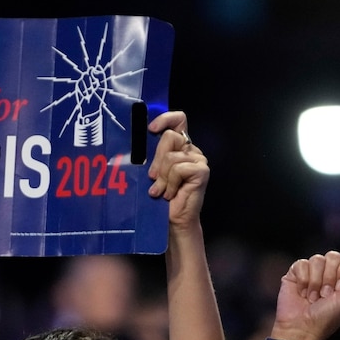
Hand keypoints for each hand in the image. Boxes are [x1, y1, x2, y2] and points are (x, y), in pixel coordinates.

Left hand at [145, 111, 206, 229]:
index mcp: (179, 146)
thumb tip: (137, 143)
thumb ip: (151, 155)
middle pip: (170, 137)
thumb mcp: (152, 171)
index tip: (151, 129)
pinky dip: (171, 183)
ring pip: (171, 156)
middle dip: (157, 159)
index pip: (179, 120)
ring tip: (162, 190)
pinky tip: (170, 193)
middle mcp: (190, 150)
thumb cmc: (161, 197)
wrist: (173, 220)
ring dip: (162, 177)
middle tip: (153, 178)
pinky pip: (178, 169)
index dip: (166, 119)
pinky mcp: (202, 171)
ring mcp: (198, 160)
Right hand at [271, 251, 339, 339]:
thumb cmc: (326, 319)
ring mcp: (311, 272)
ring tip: (313, 297)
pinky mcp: (294, 274)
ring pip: (317, 259)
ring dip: (315, 282)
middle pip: (333, 256)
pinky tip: (302, 293)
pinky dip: (303, 280)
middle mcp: (327, 273)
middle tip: (325, 295)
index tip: (339, 289)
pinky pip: (301, 263)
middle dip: (329, 278)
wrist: (302, 329)